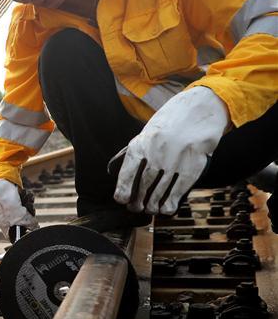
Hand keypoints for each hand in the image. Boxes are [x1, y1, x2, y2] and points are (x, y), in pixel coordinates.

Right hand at [0, 180, 38, 238]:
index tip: (31, 234)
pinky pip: (28, 202)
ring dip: (29, 205)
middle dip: (29, 216)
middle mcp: (8, 217)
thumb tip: (36, 228)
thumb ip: (29, 223)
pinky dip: (28, 198)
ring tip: (24, 200)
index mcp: (4, 224)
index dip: (22, 236)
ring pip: (28, 212)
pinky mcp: (18, 200)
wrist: (2, 180)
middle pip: (24, 224)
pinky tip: (23, 195)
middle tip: (26, 211)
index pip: (13, 236)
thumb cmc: (6, 199)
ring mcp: (13, 208)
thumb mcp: (20, 215)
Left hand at [114, 87, 228, 214]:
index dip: (123, 189)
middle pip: (143, 184)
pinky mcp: (194, 164)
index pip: (127, 171)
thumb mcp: (148, 132)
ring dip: (153, 205)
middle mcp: (157, 152)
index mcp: (141, 143)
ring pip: (160, 190)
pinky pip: (179, 188)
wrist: (200, 108)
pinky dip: (171, 202)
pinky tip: (167, 209)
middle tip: (136, 208)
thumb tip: (118, 173)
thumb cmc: (170, 123)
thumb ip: (135, 152)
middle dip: (138, 201)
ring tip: (150, 210)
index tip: (121, 200)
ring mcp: (176, 159)